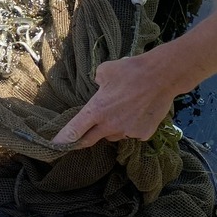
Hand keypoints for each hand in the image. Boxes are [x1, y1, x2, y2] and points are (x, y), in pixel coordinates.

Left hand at [51, 53, 179, 147]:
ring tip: (121, 111)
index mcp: (96, 110)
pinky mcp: (143, 134)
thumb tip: (99, 86)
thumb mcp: (105, 71)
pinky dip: (131, 127)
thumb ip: (98, 83)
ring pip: (113, 135)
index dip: (62, 140)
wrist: (162, 75)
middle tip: (77, 139)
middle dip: (81, 141)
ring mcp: (127, 131)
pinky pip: (131, 134)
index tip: (53, 147)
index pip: (74, 130)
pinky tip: (138, 113)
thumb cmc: (130, 70)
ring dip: (111, 128)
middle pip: (89, 140)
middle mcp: (110, 125)